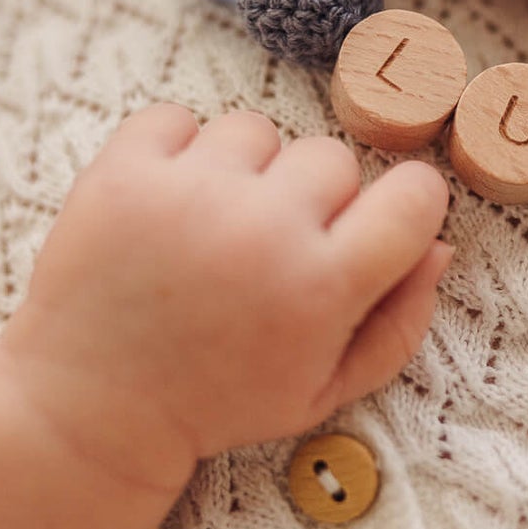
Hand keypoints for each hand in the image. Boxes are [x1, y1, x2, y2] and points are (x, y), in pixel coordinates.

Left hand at [0, 105, 451, 492]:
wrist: (88, 410)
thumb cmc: (217, 401)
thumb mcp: (324, 391)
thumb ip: (397, 324)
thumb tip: (438, 247)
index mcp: (322, 288)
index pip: (416, 194)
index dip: (405, 206)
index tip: (374, 227)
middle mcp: (263, 230)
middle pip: (333, 158)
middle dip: (313, 199)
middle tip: (269, 252)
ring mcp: (190, 194)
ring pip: (258, 130)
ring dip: (243, 173)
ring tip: (210, 231)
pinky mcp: (124, 172)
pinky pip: (178, 118)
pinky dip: (175, 153)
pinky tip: (167, 208)